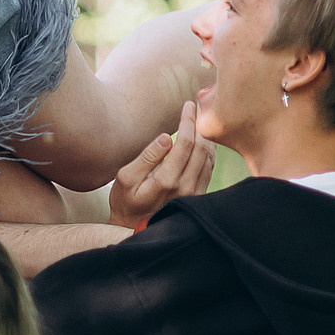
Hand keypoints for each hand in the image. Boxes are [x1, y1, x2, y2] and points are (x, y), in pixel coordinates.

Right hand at [107, 101, 213, 230]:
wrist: (134, 229)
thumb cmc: (125, 201)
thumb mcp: (125, 178)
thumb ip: (146, 157)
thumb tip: (166, 137)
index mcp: (166, 181)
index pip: (184, 144)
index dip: (187, 121)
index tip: (186, 105)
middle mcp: (185, 187)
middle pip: (200, 148)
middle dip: (199, 123)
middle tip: (196, 105)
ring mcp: (194, 193)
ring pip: (209, 158)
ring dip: (207, 135)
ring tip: (201, 118)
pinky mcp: (199, 196)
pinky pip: (210, 168)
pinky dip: (209, 150)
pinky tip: (204, 139)